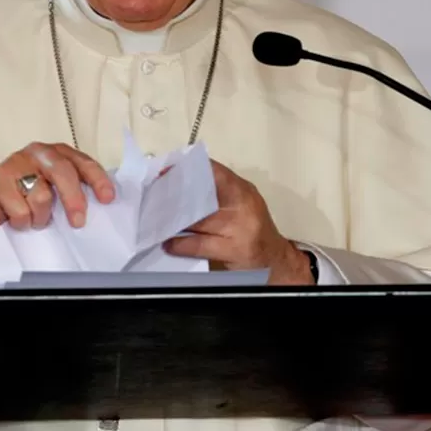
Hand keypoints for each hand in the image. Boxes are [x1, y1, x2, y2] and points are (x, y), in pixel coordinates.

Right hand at [0, 142, 116, 253]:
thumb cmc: (28, 203)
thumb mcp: (56, 195)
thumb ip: (75, 193)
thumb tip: (100, 209)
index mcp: (59, 154)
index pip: (84, 163)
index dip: (98, 180)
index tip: (107, 198)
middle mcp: (39, 153)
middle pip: (63, 172)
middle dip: (73, 199)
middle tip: (78, 222)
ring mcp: (17, 163)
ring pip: (41, 195)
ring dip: (41, 217)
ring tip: (35, 219)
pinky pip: (21, 210)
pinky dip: (22, 222)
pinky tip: (17, 219)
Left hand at [162, 160, 313, 284]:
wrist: (275, 259)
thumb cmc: (253, 229)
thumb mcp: (242, 204)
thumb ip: (218, 193)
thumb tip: (180, 185)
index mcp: (242, 190)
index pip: (214, 172)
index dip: (187, 171)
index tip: (166, 173)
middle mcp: (242, 205)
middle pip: (202, 195)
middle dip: (176, 196)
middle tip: (155, 197)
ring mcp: (238, 228)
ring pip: (198, 220)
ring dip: (174, 221)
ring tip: (157, 220)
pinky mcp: (233, 250)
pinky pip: (199, 245)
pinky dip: (181, 244)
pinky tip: (169, 244)